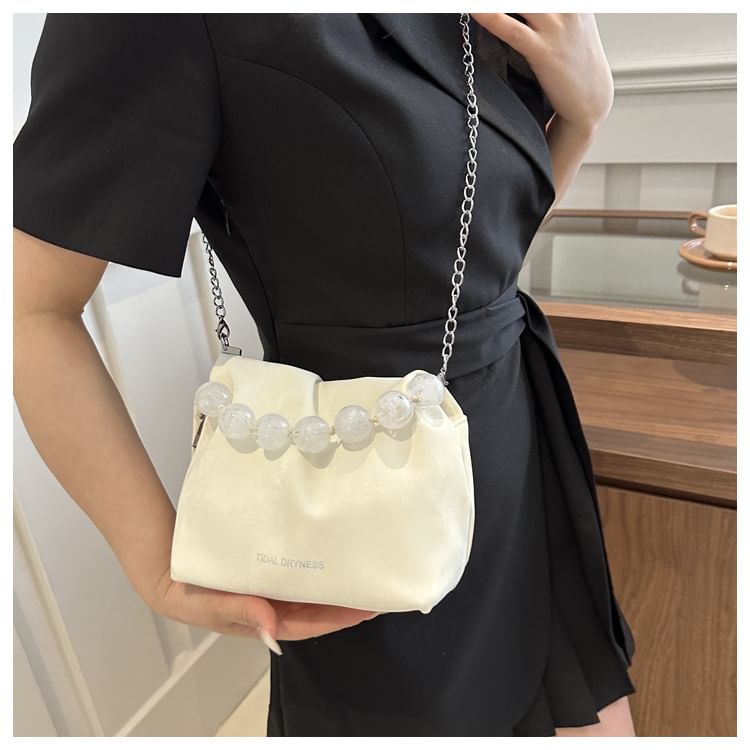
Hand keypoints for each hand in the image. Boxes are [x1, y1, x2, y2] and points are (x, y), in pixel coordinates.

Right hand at [148, 570, 379, 649]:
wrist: (164, 571)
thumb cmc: (188, 593)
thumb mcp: (210, 605)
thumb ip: (241, 612)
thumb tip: (274, 627)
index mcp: (264, 620)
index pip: (311, 623)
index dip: (340, 618)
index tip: (369, 607)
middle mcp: (272, 605)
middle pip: (316, 607)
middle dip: (345, 600)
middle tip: (375, 583)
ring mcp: (269, 587)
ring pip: (308, 588)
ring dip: (332, 581)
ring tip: (359, 566)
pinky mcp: (262, 568)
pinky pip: (293, 568)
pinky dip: (311, 563)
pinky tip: (325, 549)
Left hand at [470, 13, 613, 131]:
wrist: (591, 100)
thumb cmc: (574, 60)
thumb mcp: (572, 19)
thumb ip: (551, 8)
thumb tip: (523, 9)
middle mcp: (567, 5)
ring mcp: (556, 27)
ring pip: (520, 0)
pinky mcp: (543, 52)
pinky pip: (512, 29)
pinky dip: (490, 16)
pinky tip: (473, 9)